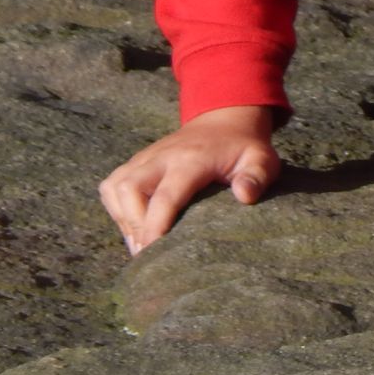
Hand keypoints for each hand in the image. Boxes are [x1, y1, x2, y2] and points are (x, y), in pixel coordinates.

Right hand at [98, 104, 280, 254]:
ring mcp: (146, 157)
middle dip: (133, 225)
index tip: (152, 253)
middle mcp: (162, 156)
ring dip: (123, 219)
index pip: (166, 195)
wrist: (224, 120)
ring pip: (115, 187)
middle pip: (129, 190)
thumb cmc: (243, 148)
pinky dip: (117, 209)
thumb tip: (244, 196)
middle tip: (148, 253)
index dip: (155, 226)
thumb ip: (256, 177)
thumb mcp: (261, 159)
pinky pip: (112, 186)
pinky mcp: (137, 162)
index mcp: (191, 159)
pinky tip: (134, 227)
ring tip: (140, 244)